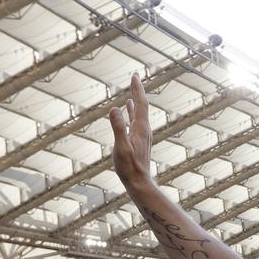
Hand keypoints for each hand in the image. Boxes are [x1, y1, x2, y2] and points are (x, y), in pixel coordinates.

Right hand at [109, 74, 154, 190]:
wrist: (139, 182)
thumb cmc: (128, 167)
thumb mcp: (121, 147)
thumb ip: (118, 128)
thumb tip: (114, 109)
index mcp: (140, 128)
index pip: (141, 104)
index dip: (137, 89)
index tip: (134, 76)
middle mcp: (144, 129)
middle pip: (142, 105)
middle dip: (138, 91)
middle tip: (135, 76)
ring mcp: (143, 134)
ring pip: (140, 112)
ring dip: (136, 100)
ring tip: (133, 90)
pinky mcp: (139, 139)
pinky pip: (137, 120)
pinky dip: (133, 111)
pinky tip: (129, 109)